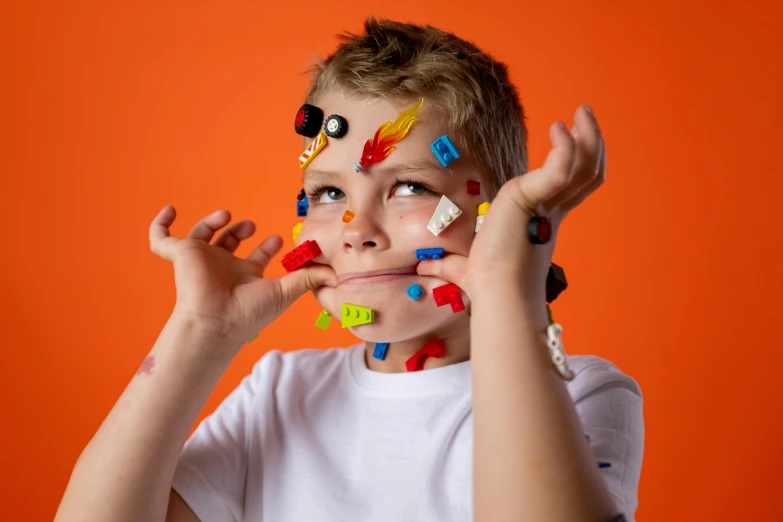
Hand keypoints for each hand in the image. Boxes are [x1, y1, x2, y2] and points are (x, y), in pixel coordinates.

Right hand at [149, 206, 336, 343]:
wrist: (217, 320)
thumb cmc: (248, 312)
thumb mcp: (284, 292)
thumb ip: (308, 279)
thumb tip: (335, 275)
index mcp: (244, 277)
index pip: (255, 258)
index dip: (266, 247)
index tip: (278, 239)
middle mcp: (222, 267)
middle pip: (228, 243)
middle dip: (240, 230)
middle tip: (251, 226)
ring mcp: (200, 260)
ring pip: (201, 235)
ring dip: (212, 221)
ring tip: (227, 216)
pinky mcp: (180, 254)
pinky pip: (161, 238)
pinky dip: (160, 224)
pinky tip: (170, 210)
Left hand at [417, 105, 605, 302]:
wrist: (497, 294)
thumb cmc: (486, 285)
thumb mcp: (465, 268)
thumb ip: (448, 264)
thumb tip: (422, 268)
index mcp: (540, 222)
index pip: (570, 189)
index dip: (576, 163)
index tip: (568, 136)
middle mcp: (550, 213)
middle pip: (587, 173)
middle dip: (591, 142)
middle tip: (584, 114)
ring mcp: (546, 205)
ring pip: (585, 167)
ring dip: (588, 135)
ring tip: (582, 111)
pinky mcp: (534, 198)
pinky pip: (561, 166)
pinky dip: (565, 147)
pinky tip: (557, 128)